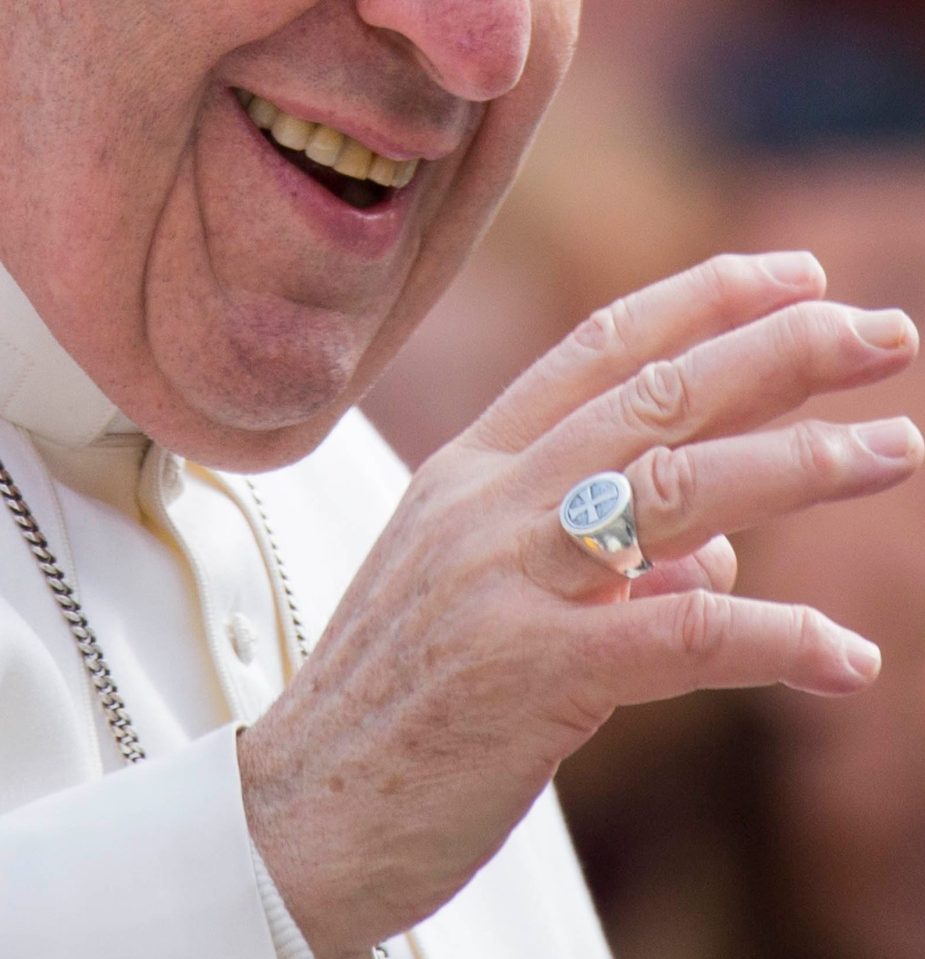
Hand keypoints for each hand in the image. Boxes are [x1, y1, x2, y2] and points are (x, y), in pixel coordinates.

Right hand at [239, 252, 921, 957]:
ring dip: (803, 464)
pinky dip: (777, 640)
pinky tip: (848, 659)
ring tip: (899, 446)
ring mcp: (504, 581)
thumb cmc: (397, 695)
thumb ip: (598, 556)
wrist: (301, 806)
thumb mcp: (481, 590)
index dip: (704, 300)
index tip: (798, 278)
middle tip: (887, 333)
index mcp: (470, 470)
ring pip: (679, 492)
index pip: (599, 349)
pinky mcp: (529, 675)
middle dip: (783, 353)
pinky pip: (680, 635)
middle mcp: (488, 503)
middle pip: (657, 396)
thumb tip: (715, 554)